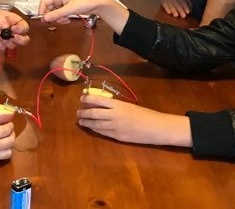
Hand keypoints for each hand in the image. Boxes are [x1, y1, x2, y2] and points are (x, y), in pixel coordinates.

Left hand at [0, 6, 29, 49]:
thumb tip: (6, 26)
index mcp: (11, 19)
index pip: (23, 25)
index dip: (22, 29)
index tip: (14, 29)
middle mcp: (10, 29)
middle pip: (23, 37)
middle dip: (21, 39)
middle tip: (13, 38)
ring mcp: (4, 37)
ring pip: (14, 44)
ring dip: (8, 43)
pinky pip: (3, 48)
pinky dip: (1, 46)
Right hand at [0, 119, 14, 180]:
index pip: (6, 129)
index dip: (9, 125)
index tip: (8, 122)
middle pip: (11, 141)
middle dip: (12, 134)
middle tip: (8, 130)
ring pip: (9, 152)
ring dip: (9, 146)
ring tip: (3, 141)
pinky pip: (0, 158)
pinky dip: (2, 153)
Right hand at [39, 0, 108, 23]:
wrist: (97, 3)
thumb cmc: (85, 1)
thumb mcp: (70, 9)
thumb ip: (57, 14)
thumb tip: (45, 18)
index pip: (44, 2)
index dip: (42, 11)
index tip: (44, 19)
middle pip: (48, 8)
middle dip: (52, 16)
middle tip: (58, 21)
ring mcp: (63, 4)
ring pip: (54, 13)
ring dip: (58, 18)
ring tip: (65, 20)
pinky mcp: (67, 8)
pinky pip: (60, 14)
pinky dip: (62, 18)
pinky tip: (68, 19)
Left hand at [77, 94, 191, 146]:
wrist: (155, 127)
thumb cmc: (146, 114)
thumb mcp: (130, 106)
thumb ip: (117, 106)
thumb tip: (103, 104)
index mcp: (118, 104)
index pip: (98, 99)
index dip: (88, 98)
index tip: (82, 97)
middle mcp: (114, 115)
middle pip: (94, 112)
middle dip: (84, 112)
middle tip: (78, 112)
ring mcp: (115, 127)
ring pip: (96, 123)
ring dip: (87, 122)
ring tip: (81, 120)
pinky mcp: (117, 136)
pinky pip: (102, 132)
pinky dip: (94, 129)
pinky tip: (91, 127)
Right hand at [160, 0, 191, 17]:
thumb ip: (188, 2)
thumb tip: (191, 10)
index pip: (183, 2)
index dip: (186, 8)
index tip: (188, 12)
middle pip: (178, 6)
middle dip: (181, 12)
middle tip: (183, 16)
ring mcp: (168, 0)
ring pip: (172, 8)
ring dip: (175, 13)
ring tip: (176, 14)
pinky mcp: (163, 2)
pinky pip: (166, 8)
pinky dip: (169, 11)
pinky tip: (171, 12)